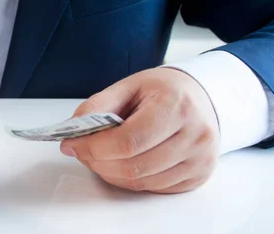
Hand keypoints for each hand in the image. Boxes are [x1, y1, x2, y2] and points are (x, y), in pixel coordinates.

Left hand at [60, 68, 219, 193]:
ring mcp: (200, 159)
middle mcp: (195, 135)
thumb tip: (72, 130)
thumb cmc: (164, 90)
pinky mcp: (198, 176)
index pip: (129, 141)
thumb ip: (98, 106)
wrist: (201, 97)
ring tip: (98, 156)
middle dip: (97, 162)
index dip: (94, 147)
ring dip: (110, 173)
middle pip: (134, 166)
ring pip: (142, 182)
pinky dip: (129, 179)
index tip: (72, 144)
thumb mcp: (128, 86)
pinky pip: (153, 188)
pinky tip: (121, 163)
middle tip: (80, 151)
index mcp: (176, 106)